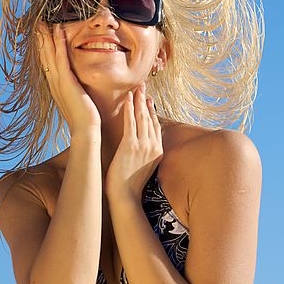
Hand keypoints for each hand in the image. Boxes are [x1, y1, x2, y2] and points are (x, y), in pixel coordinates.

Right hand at [36, 22, 101, 135]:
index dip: (43, 48)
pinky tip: (58, 31)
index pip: (47, 63)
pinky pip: (61, 58)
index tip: (41, 35)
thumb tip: (76, 87)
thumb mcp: (76, 100)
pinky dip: (58, 43)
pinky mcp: (66, 82)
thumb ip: (74, 91)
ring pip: (49, 54)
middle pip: (44, 56)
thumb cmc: (84, 117)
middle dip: (40, 39)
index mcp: (56, 86)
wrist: (85, 130)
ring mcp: (58, 82)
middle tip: (36, 23)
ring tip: (43, 22)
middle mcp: (54, 82)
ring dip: (46, 37)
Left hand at [105, 83, 162, 201]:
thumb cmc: (129, 185)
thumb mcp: (142, 168)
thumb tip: (137, 147)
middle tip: (142, 86)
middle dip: (145, 101)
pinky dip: (129, 109)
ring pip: (142, 117)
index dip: (152, 111)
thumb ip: (143, 154)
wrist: (125, 197)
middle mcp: (153, 146)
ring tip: (136, 88)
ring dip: (138, 101)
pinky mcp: (130, 145)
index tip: (148, 100)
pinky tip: (127, 98)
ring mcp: (143, 145)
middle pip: (150, 118)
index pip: (156, 126)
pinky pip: (130, 122)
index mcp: (158, 151)